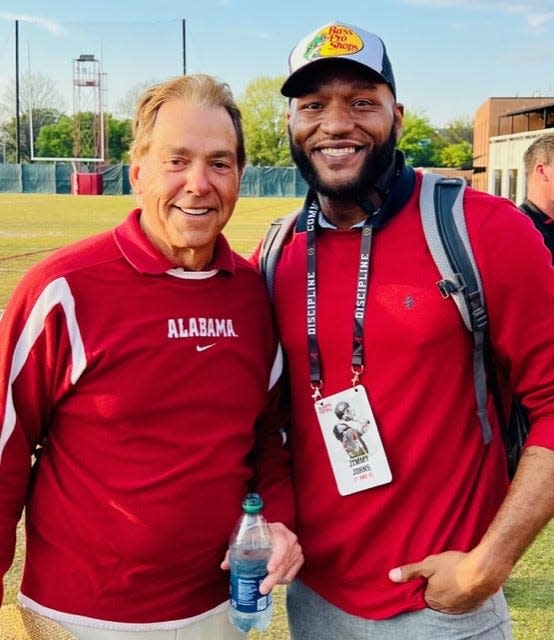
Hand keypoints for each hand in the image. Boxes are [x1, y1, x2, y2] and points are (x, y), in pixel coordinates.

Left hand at [221, 522, 302, 594]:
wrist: (273, 534)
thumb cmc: (258, 536)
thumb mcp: (246, 540)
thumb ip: (234, 552)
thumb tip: (225, 565)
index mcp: (278, 530)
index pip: (281, 543)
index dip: (276, 558)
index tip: (269, 569)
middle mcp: (290, 538)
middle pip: (284, 561)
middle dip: (273, 578)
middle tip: (263, 588)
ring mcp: (296, 549)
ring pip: (287, 570)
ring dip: (275, 580)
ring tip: (264, 585)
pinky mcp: (299, 558)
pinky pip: (291, 575)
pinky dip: (282, 579)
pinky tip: (273, 578)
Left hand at [388, 550, 506, 613]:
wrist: (484, 570)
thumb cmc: (454, 566)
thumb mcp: (428, 564)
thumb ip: (410, 572)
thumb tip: (391, 576)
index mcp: (431, 600)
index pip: (421, 594)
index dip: (423, 582)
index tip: (426, 574)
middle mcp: (445, 609)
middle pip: (435, 597)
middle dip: (435, 586)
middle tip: (440, 572)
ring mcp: (460, 609)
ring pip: (449, 599)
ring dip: (449, 589)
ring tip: (452, 574)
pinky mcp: (473, 606)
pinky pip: (462, 600)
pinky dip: (461, 591)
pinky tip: (462, 580)